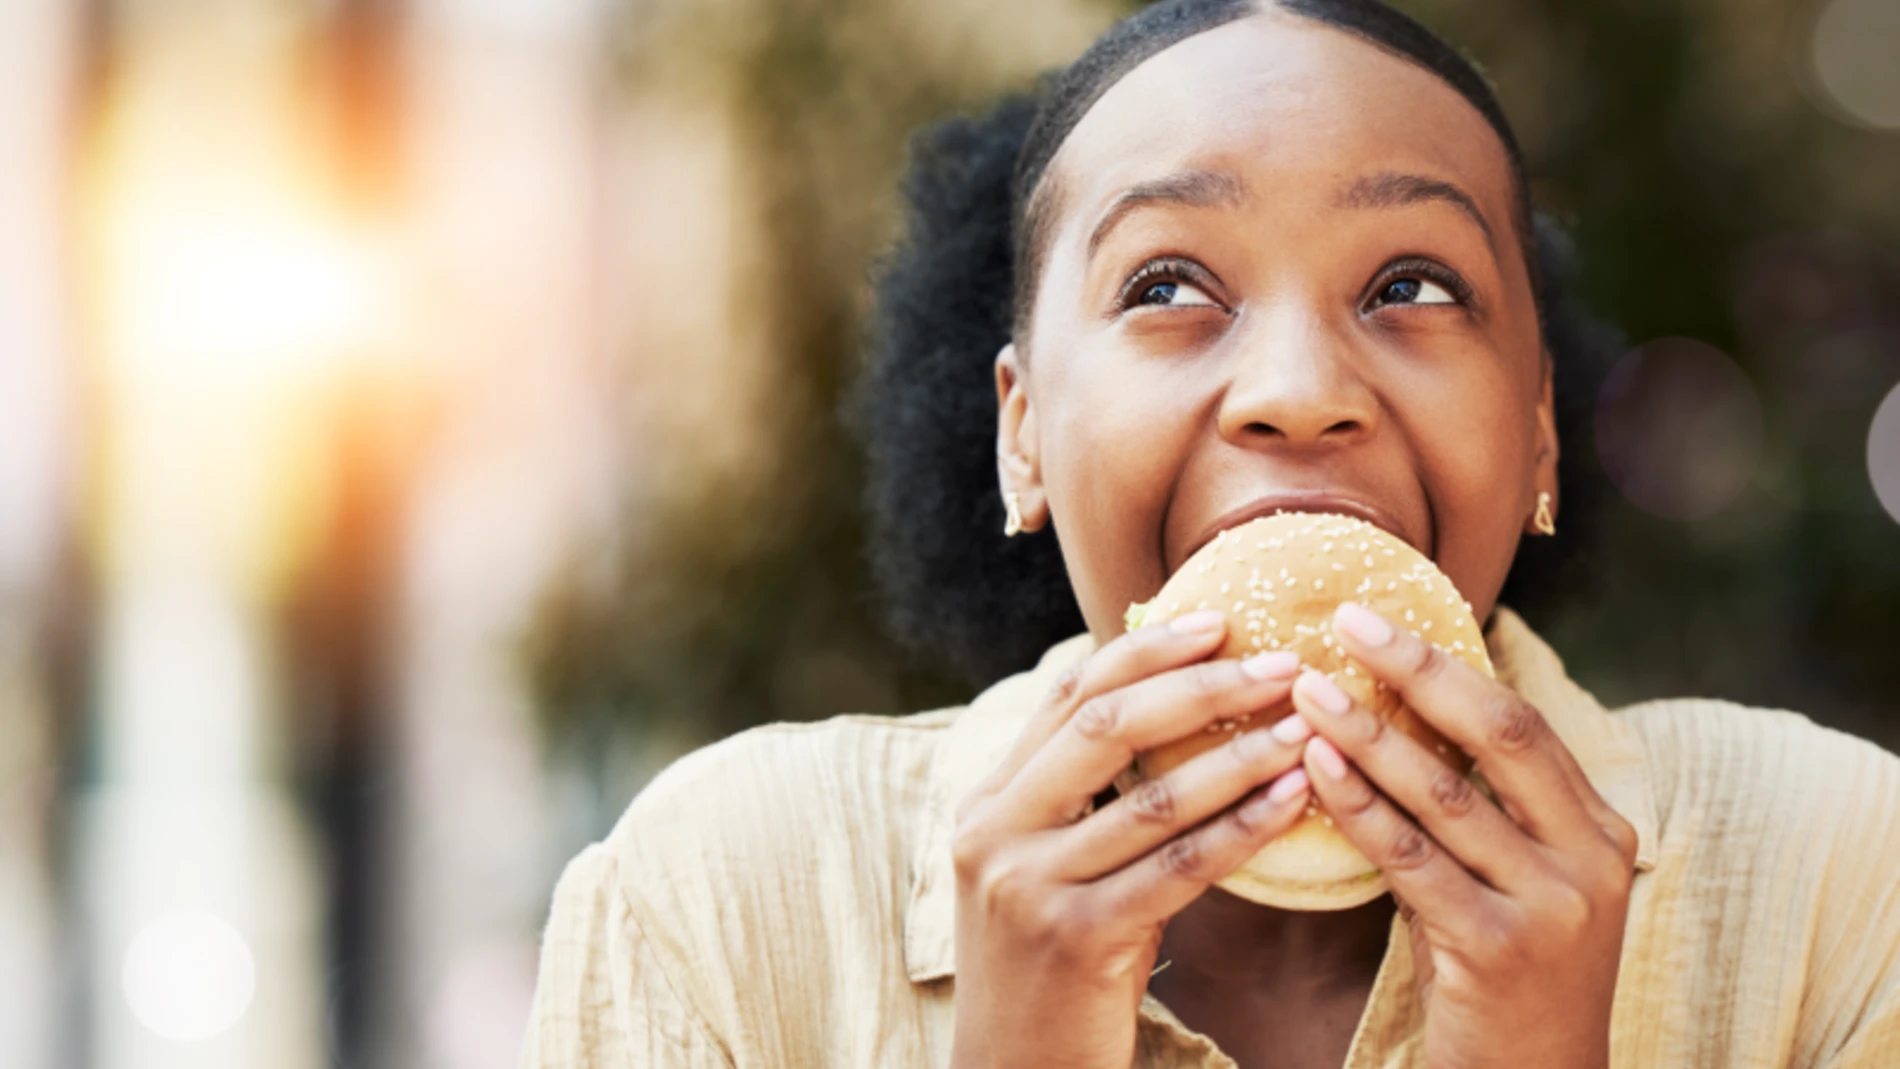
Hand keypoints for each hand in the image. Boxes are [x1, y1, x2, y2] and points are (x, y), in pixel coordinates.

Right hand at [949, 611, 1315, 1068]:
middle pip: (1103, 726)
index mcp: (986, 803)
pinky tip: (1296, 798)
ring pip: (1150, 796)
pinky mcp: (1075, 938)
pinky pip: (1178, 866)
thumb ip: (1082, 797)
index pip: (1066, 697)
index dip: (1144, 650)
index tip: (1218, 618)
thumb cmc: (1054, 971)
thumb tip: (1162, 705)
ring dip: (1240, 753)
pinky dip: (1244, 825)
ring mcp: (1028, 885)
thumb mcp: (1047, 871)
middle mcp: (993, 832)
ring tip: (1309, 723)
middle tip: (1280, 660)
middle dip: (1199, 685)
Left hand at [1288, 602, 1638, 1068]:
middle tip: (1346, 623)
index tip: (1374, 619)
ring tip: (1309, 691)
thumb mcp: (1508, 880)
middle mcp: (1591, 858)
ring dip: (1370, 737)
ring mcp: (1553, 906)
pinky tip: (1316, 770)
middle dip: (1419, 670)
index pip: (1520, 724)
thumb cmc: (1501, 971)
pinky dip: (1361, 809)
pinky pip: (1413, 862)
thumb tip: (1389, 713)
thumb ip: (1477, 808)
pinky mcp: (1500, 950)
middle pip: (1499, 735)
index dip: (1445, 665)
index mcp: (1599, 828)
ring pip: (1447, 797)